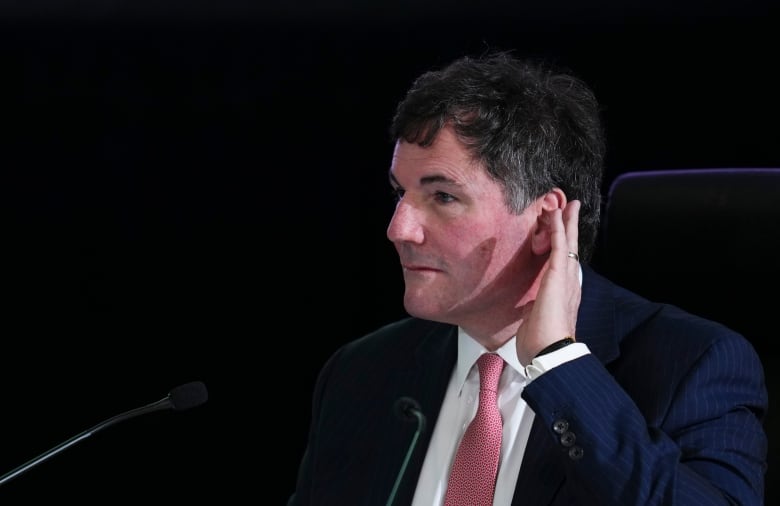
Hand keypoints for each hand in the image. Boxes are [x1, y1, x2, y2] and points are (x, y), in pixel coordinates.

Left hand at [515, 200, 581, 364]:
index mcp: (563, 295)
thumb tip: (528, 312)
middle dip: (571, 228)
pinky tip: (557, 214)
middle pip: (571, 249)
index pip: (565, 265)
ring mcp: (565, 279)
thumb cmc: (541, 344)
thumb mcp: (536, 323)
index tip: (563, 234)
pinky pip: (559, 245)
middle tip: (571, 209)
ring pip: (567, 243)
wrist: (549, 353)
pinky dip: (559, 228)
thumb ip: (534, 313)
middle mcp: (568, 284)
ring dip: (566, 222)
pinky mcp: (557, 276)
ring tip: (566, 205)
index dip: (565, 247)